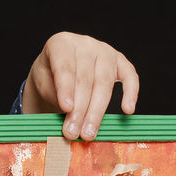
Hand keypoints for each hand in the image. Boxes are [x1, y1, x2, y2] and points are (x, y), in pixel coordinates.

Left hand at [22, 32, 138, 138]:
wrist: (59, 73)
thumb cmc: (50, 80)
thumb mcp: (44, 86)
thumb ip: (56, 99)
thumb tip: (69, 123)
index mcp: (61, 44)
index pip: (65, 66)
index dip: (66, 88)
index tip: (66, 109)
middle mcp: (84, 43)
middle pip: (85, 78)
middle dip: (80, 109)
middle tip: (73, 132)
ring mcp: (104, 50)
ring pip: (104, 81)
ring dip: (97, 111)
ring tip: (89, 133)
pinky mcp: (120, 61)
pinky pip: (130, 76)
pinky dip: (130, 93)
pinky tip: (127, 110)